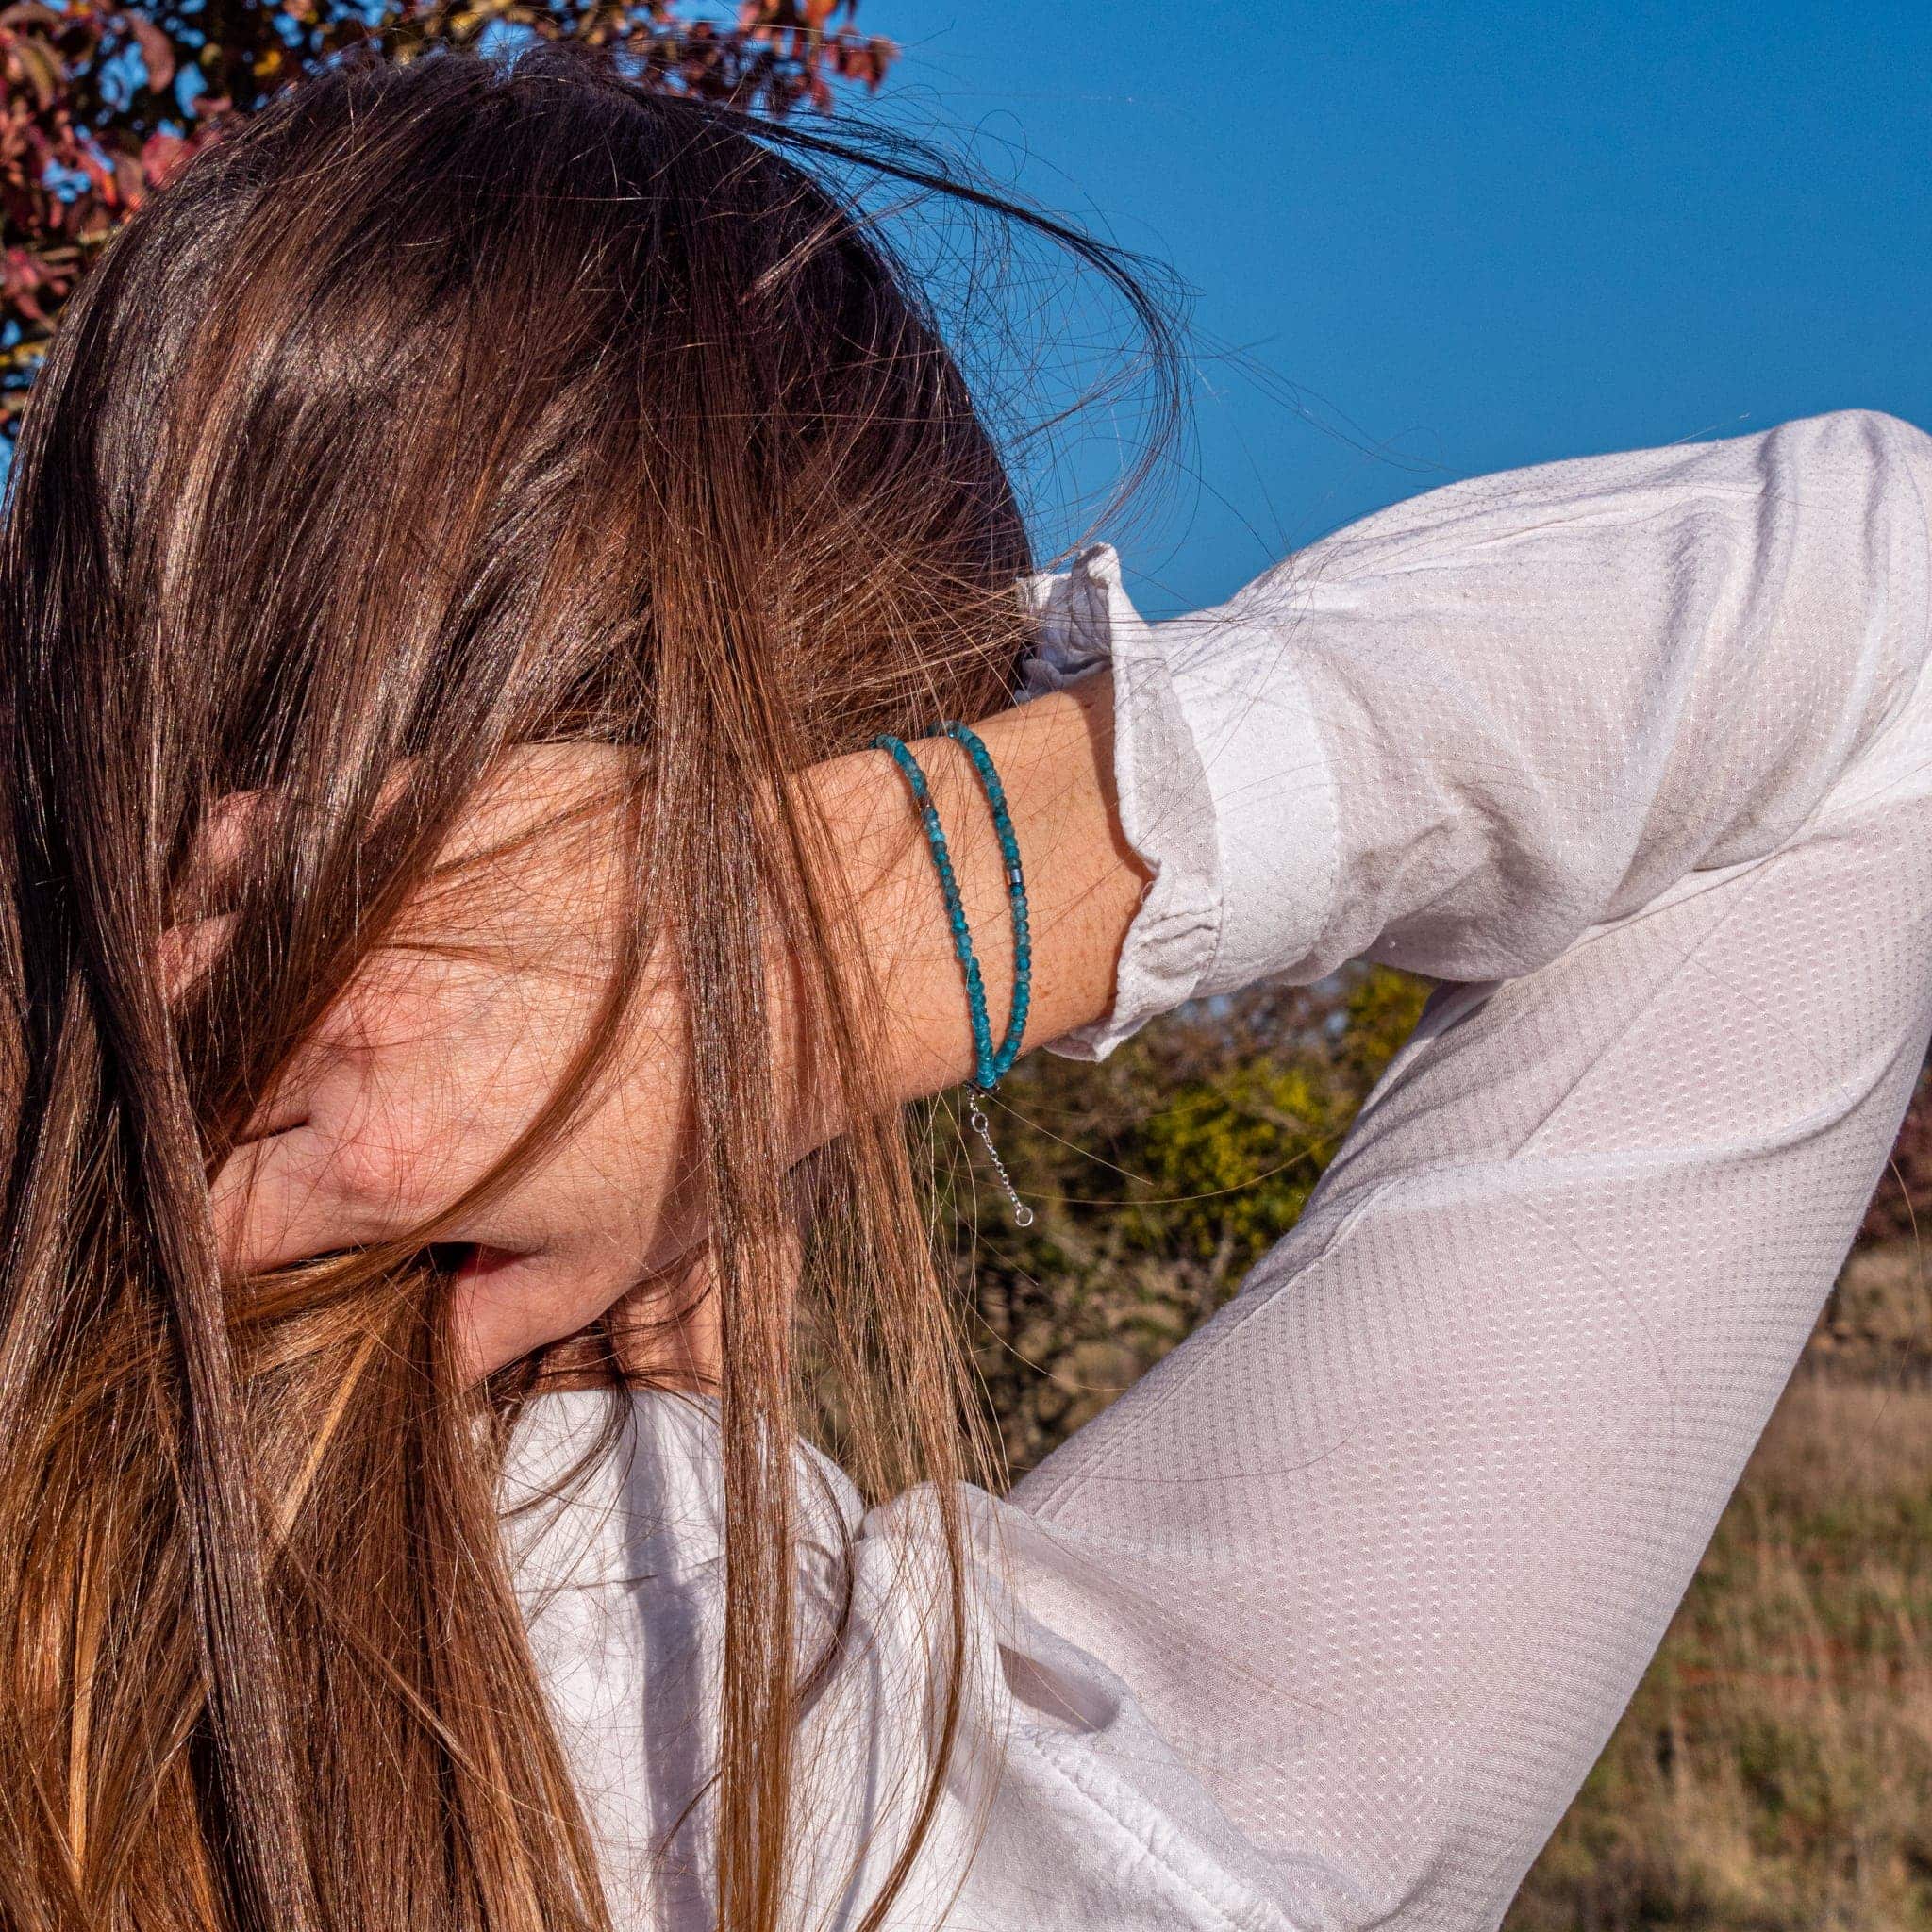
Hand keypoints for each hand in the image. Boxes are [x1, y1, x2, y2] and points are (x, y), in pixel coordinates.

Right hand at [188, 746, 712, 1380]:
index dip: (207, 1244)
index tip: (237, 1230)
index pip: (210, 1229)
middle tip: (242, 1126)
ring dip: (189, 1005)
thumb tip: (416, 1370)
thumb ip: (488, 1322)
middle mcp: (345, 1042)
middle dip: (188, 1125)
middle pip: (179, 1098)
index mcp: (385, 1165)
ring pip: (185, 965)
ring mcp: (363, 922)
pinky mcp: (400, 826)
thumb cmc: (711, 1120)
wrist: (795, 954)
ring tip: (231, 1022)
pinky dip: (233, 876)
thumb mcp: (608, 1260)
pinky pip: (256, 841)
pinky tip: (263, 906)